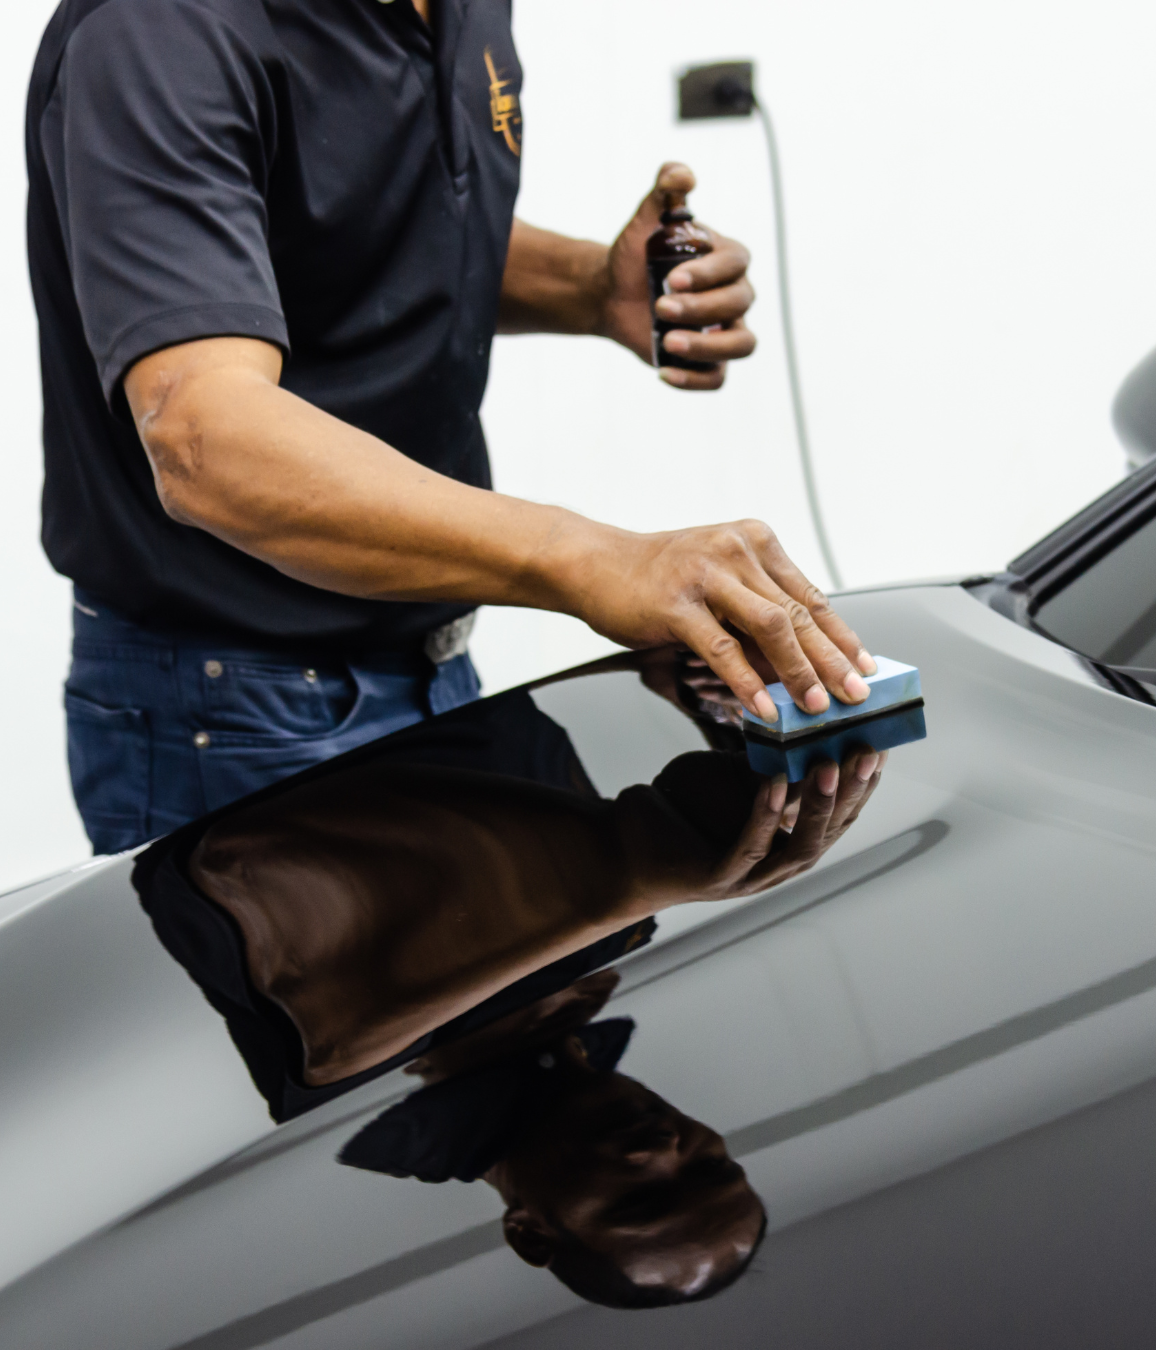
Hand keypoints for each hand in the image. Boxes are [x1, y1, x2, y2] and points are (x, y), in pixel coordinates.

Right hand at [562, 517, 874, 720]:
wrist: (597, 564)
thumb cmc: (660, 577)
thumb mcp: (718, 583)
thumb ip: (755, 614)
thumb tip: (797, 666)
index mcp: (755, 542)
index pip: (810, 596)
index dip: (841, 635)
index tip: (866, 667)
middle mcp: (737, 550)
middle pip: (797, 613)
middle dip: (832, 659)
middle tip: (856, 693)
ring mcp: (707, 574)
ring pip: (769, 627)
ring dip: (797, 671)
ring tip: (815, 706)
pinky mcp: (676, 604)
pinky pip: (721, 649)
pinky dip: (747, 683)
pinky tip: (762, 709)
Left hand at [597, 162, 756, 389]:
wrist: (613, 294)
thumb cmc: (635, 256)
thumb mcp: (645, 220)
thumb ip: (663, 192)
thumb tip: (681, 174)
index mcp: (727, 260)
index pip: (735, 266)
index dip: (708, 274)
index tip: (672, 277)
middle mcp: (735, 296)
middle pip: (738, 305)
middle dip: (700, 308)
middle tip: (660, 305)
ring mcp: (725, 330)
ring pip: (741, 345)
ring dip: (707, 347)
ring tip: (668, 342)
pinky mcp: (709, 361)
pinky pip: (718, 379)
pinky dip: (694, 380)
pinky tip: (663, 372)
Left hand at [619, 750, 884, 912]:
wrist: (620, 846)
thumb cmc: (680, 810)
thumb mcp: (732, 777)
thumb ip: (769, 759)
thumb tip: (799, 713)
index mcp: (787, 840)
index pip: (840, 813)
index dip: (864, 782)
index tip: (882, 741)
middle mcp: (777, 865)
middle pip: (831, 830)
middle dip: (852, 790)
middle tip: (868, 749)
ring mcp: (749, 876)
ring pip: (799, 846)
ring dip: (817, 805)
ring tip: (830, 765)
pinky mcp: (716, 878)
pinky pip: (749, 845)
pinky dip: (764, 814)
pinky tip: (774, 783)